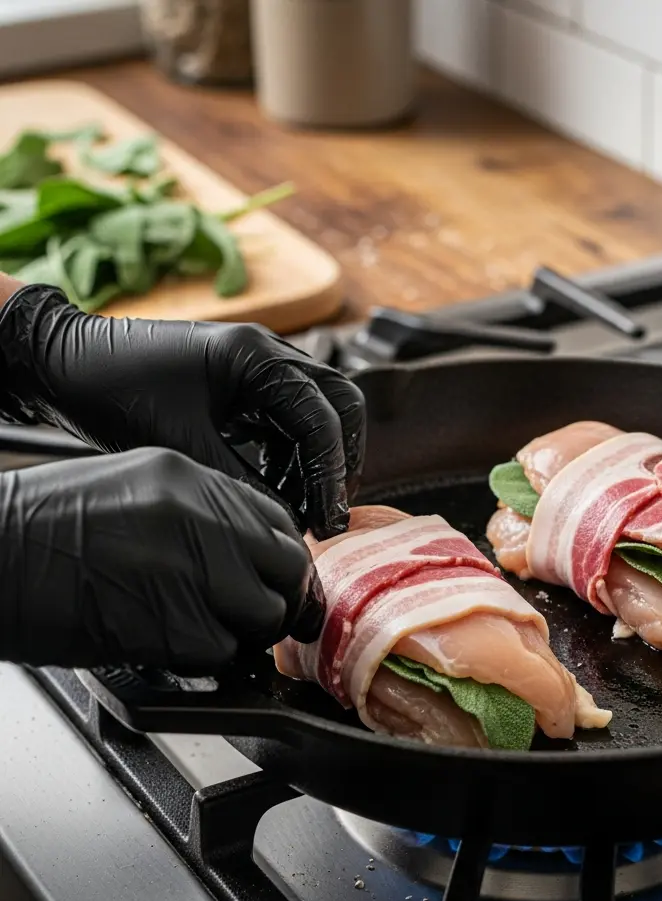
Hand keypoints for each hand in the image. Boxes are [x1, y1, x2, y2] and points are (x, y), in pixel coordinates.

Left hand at [0, 284, 364, 538]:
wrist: (62, 363)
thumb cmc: (112, 391)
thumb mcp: (181, 446)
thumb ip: (243, 485)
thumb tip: (289, 524)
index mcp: (255, 355)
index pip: (321, 416)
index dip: (330, 475)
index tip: (326, 521)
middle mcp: (267, 352)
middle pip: (338, 404)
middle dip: (338, 460)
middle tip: (326, 510)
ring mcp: (257, 366)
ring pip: (317, 413)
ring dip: (314, 462)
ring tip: (296, 508)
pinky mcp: (244, 384)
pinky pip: (287, 420)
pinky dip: (290, 456)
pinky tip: (273, 488)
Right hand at [0, 448, 323, 671]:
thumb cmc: (38, 527)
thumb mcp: (130, 487)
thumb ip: (197, 511)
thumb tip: (242, 547)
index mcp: (190, 480)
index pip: (279, 521)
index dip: (281, 557)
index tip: (274, 577)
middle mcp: (202, 519)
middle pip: (288, 567)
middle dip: (279, 596)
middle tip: (255, 612)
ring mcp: (193, 570)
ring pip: (265, 614)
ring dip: (244, 631)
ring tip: (204, 628)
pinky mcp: (174, 625)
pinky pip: (222, 652)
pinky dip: (204, 658)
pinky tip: (169, 643)